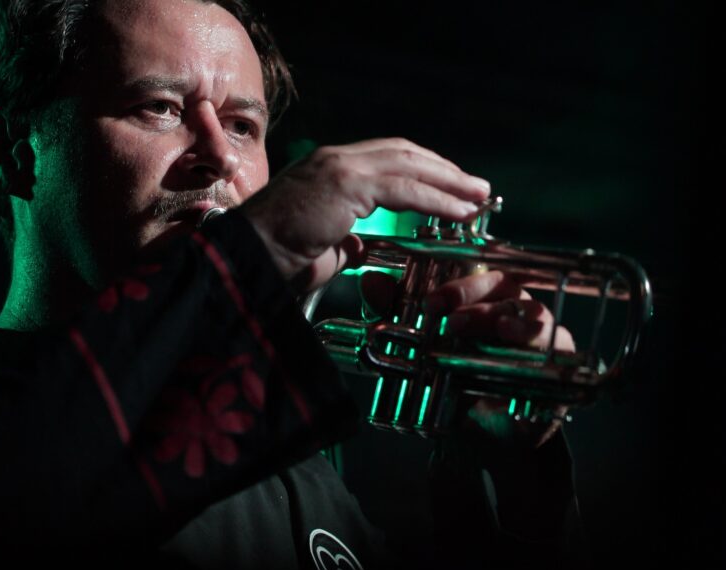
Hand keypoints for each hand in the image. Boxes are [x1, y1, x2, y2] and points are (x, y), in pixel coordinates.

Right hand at [239, 138, 489, 292]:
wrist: (247, 260)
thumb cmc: (277, 259)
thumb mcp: (321, 246)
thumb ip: (345, 240)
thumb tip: (361, 246)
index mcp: (328, 169)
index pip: (388, 157)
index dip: (425, 169)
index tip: (452, 186)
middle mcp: (334, 159)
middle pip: (404, 153)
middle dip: (445, 171)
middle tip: (477, 188)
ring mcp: (339, 167)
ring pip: (408, 165)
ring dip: (449, 182)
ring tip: (478, 198)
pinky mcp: (345, 183)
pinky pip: (403, 188)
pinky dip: (436, 199)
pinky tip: (459, 211)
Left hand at [361, 269, 574, 446]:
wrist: (480, 441)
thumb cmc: (455, 386)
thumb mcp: (420, 351)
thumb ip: (396, 315)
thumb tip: (371, 282)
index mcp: (489, 301)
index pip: (481, 277)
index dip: (459, 285)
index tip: (430, 303)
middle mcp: (518, 311)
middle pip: (508, 289)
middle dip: (478, 301)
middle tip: (449, 319)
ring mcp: (543, 336)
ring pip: (537, 315)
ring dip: (513, 320)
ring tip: (495, 329)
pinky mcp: (560, 365)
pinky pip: (558, 348)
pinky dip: (538, 346)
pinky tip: (519, 351)